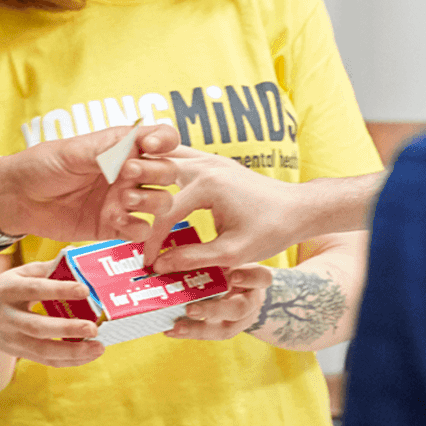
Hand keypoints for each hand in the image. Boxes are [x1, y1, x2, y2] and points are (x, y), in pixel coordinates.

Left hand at [0, 124, 180, 243]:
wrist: (16, 199)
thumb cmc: (40, 166)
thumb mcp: (72, 151)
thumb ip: (106, 150)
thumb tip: (139, 146)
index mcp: (121, 148)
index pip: (161, 139)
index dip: (165, 140)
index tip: (150, 146)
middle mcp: (128, 174)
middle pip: (168, 172)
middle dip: (155, 172)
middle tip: (126, 173)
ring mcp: (123, 201)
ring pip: (162, 202)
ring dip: (152, 200)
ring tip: (125, 199)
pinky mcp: (114, 226)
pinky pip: (141, 230)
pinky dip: (135, 226)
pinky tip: (113, 220)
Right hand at [0, 260, 103, 367]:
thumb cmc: (2, 292)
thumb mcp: (16, 274)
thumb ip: (44, 270)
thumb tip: (75, 262)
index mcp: (5, 290)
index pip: (33, 289)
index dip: (58, 289)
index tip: (84, 289)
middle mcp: (6, 316)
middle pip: (36, 326)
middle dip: (67, 328)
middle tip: (93, 328)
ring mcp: (11, 338)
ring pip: (42, 350)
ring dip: (73, 351)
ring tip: (98, 347)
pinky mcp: (19, 353)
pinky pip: (46, 361)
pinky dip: (69, 361)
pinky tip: (89, 354)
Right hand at [142, 151, 379, 271]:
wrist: (300, 208)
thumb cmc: (272, 229)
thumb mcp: (233, 252)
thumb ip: (193, 259)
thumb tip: (160, 266)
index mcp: (206, 184)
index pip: (163, 214)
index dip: (151, 243)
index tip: (147, 264)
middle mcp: (203, 164)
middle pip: (151, 178)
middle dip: (135, 203)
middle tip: (125, 227)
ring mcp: (207, 158)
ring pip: (160, 161)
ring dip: (143, 181)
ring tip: (130, 206)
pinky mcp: (210, 161)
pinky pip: (175, 160)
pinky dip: (159, 172)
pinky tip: (150, 191)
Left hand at [164, 265, 270, 339]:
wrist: (241, 287)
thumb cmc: (229, 265)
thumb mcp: (223, 256)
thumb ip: (204, 255)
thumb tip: (164, 262)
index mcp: (255, 277)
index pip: (261, 278)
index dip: (249, 278)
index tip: (233, 276)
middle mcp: (250, 301)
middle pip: (239, 309)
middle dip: (214, 310)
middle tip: (190, 309)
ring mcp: (240, 319)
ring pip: (225, 329)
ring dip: (199, 329)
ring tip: (177, 327)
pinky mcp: (226, 329)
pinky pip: (209, 334)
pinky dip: (189, 333)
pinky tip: (169, 330)